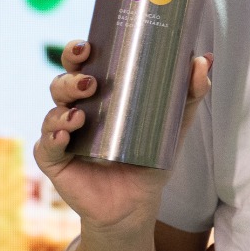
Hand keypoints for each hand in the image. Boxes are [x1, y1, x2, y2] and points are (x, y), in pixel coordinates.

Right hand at [32, 44, 209, 235]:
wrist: (135, 205)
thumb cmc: (150, 159)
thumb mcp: (174, 126)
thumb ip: (190, 94)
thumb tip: (203, 59)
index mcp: (99, 95)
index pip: (82, 65)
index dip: (78, 52)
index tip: (87, 46)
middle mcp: (76, 109)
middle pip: (62, 83)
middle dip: (70, 77)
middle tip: (90, 81)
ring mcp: (62, 134)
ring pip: (53, 111)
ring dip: (64, 108)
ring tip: (82, 114)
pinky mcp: (54, 160)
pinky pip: (46, 145)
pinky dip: (53, 137)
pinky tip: (65, 135)